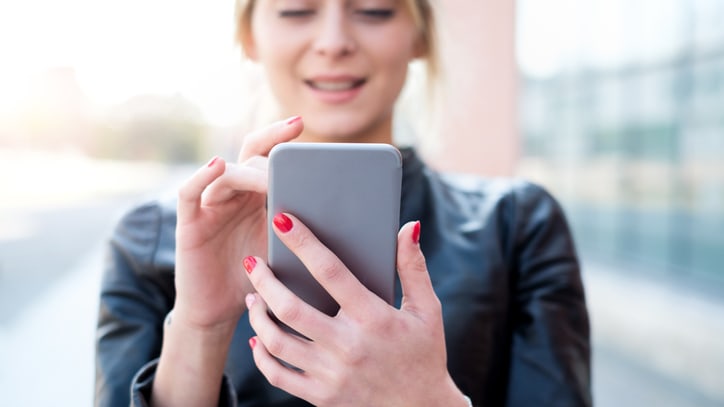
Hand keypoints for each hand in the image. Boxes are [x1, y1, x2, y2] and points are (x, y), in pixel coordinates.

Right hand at [172, 117, 302, 330]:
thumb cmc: (260, 282)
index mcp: (257, 198)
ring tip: (271, 172)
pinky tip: (218, 165)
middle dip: (271, 144)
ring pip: (226, 174)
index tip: (301, 124)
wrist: (222, 312)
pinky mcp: (189, 225)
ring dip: (249, 171)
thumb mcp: (288, 251)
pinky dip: (202, 176)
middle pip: (248, 156)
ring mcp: (210, 207)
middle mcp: (233, 196)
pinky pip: (190, 193)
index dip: (280, 139)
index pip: (267, 157)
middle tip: (292, 134)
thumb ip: (305, 230)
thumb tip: (351, 219)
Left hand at [244, 214, 467, 406]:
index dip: (303, 242)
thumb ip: (413, 268)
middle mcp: (348, 345)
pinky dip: (261, 355)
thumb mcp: (427, 310)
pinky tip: (258, 337)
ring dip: (258, 315)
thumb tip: (407, 228)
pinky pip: (278, 375)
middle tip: (252, 262)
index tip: (282, 220)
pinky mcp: (321, 396)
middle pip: (290, 307)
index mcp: (374, 317)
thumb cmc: (424, 354)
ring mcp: (331, 374)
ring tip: (253, 297)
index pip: (330, 271)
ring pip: (277, 341)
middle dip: (264, 280)